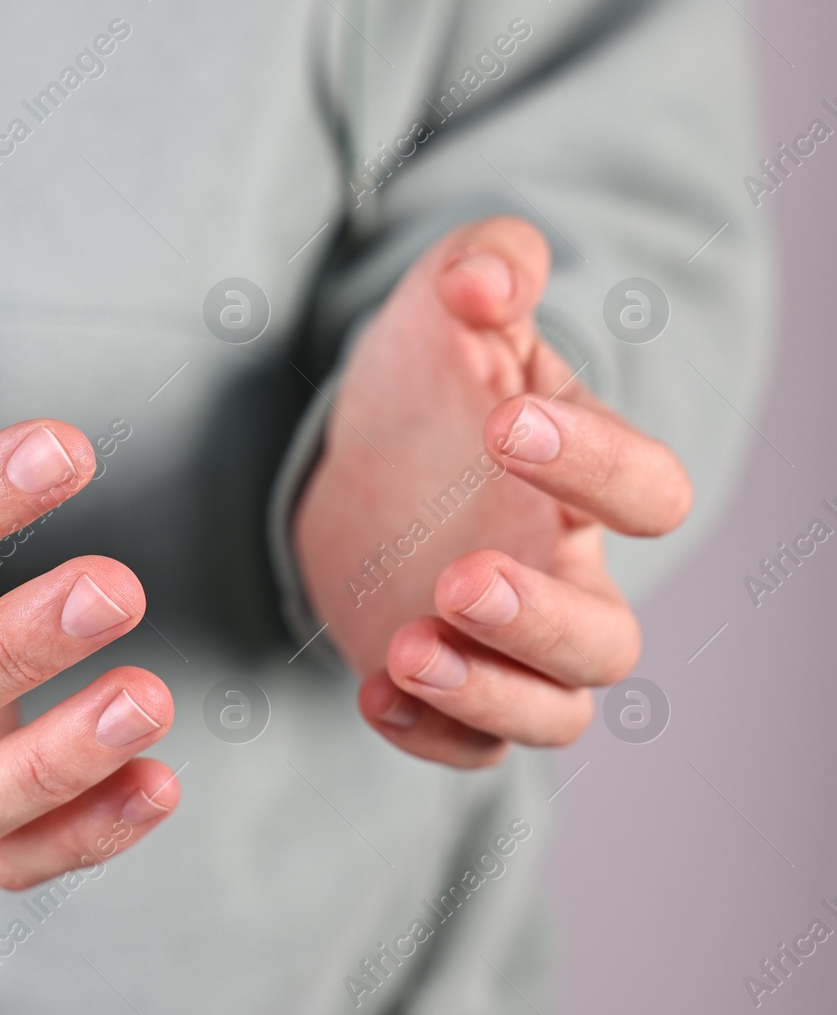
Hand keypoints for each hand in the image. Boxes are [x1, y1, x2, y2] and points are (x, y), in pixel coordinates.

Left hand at [295, 217, 691, 766]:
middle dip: (538, 620)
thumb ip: (482, 266)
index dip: (596, 464)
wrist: (364, 462)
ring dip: (486, 694)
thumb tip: (490, 278)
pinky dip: (430, 735)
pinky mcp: (451, 689)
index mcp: (587, 481)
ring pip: (554, 712)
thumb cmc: (428, 384)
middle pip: (607, 640)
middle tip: (455, 578)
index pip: (649, 492)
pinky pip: (472, 748)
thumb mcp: (446, 305)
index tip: (502, 424)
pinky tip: (373, 692)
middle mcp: (568, 573)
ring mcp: (510, 644)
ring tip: (406, 649)